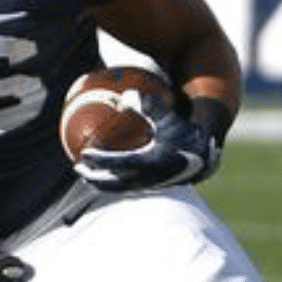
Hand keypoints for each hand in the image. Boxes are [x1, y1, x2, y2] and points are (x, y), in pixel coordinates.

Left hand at [74, 104, 220, 191]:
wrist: (205, 156)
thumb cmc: (185, 132)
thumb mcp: (169, 117)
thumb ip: (149, 105)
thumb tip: (126, 94)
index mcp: (151, 161)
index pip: (118, 162)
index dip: (99, 159)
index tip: (83, 154)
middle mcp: (148, 178)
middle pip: (114, 181)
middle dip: (94, 176)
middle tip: (77, 167)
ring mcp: (149, 185)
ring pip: (119, 188)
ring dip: (101, 183)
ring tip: (85, 176)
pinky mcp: (151, 187)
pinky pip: (126, 186)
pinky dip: (113, 183)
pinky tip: (103, 176)